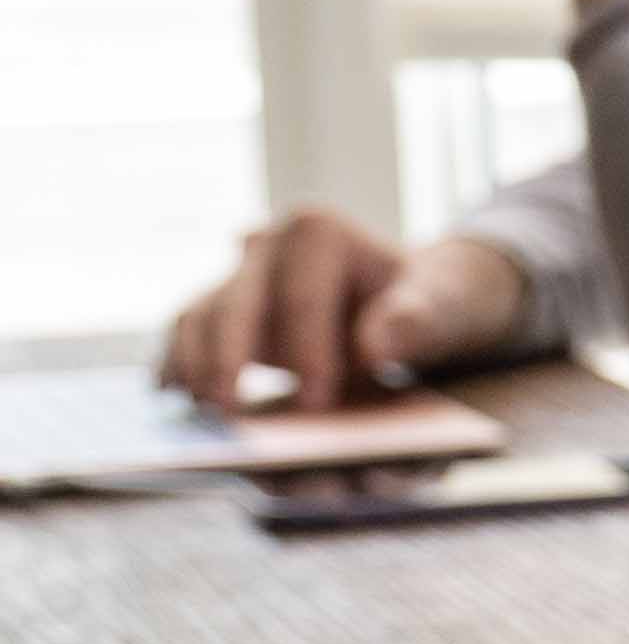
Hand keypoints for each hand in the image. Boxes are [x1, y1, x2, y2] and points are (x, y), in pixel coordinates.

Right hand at [155, 211, 531, 413]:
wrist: (411, 300)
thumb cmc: (427, 302)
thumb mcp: (441, 306)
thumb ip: (416, 320)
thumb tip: (376, 345)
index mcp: (317, 232)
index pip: (303, 299)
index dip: (307, 352)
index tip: (318, 402)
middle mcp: (265, 245)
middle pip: (233, 304)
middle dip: (229, 359)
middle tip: (231, 412)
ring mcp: (236, 276)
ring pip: (197, 317)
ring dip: (193, 365)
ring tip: (198, 412)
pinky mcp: (219, 310)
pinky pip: (186, 333)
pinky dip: (177, 363)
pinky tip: (171, 395)